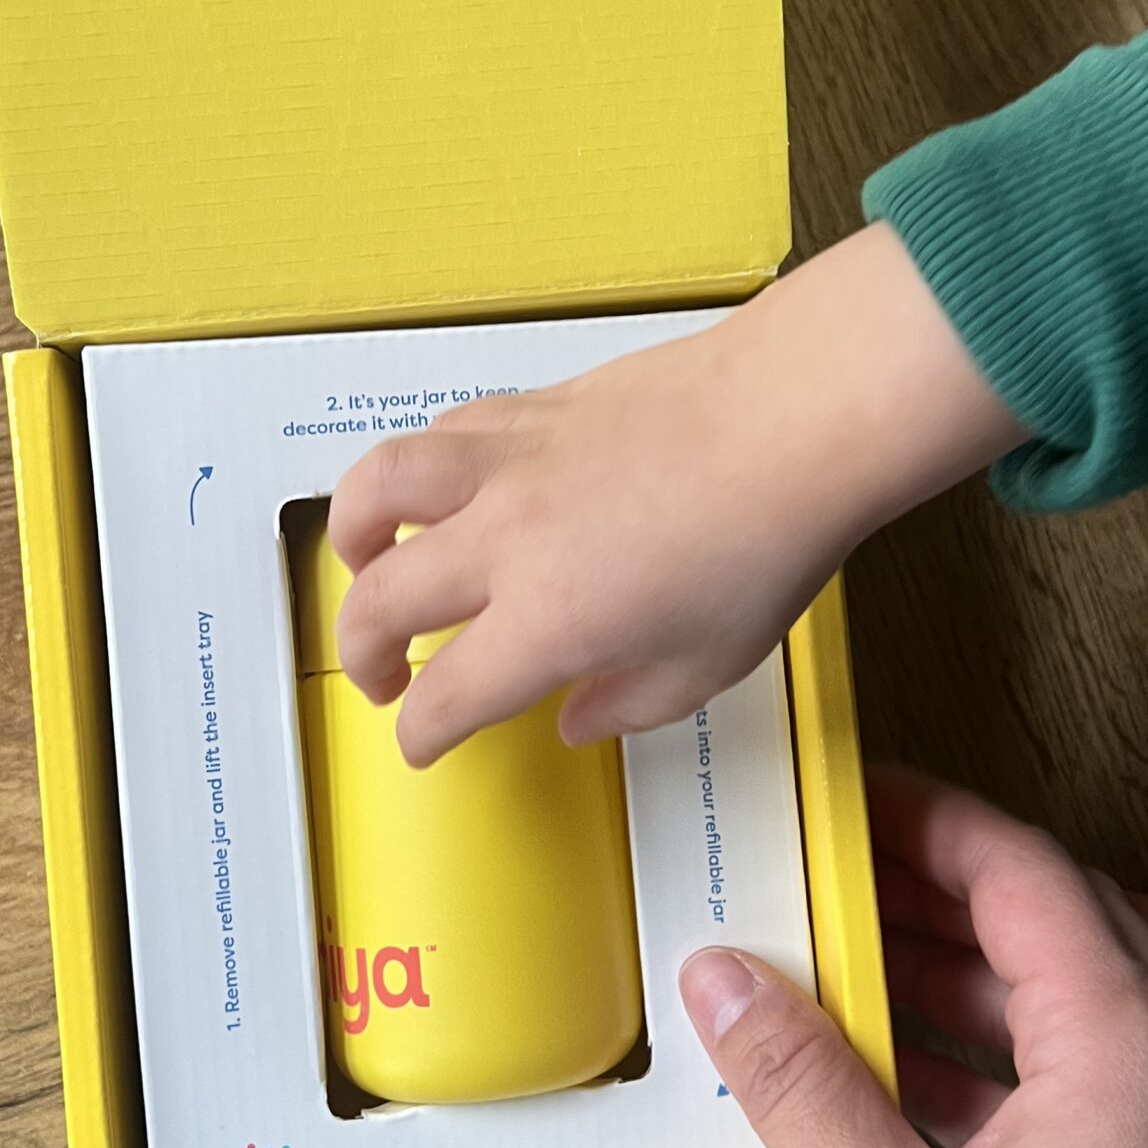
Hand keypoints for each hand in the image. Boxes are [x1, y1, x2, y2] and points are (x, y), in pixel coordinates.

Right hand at [327, 226, 1020, 765]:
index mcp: (545, 625)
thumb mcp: (708, 665)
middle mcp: (504, 543)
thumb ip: (628, 703)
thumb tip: (576, 716)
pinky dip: (421, 468)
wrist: (796, 421)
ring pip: (376, 490)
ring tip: (364, 561)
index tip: (422, 739)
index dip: (420, 733)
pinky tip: (444, 485)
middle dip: (363, 652)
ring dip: (352, 537)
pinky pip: (441, 433)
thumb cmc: (767, 541)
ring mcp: (508, 465)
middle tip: (382, 672)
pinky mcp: (530, 408)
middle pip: (380, 601)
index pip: (445, 697)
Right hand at [680, 767, 1147, 1147]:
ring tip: (841, 973)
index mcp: (1122, 1043)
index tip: (846, 799)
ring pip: (1069, 1006)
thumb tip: (721, 975)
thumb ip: (800, 1086)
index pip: (1020, 869)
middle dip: (933, 896)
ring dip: (960, 980)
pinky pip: (1087, 1080)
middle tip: (827, 879)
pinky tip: (902, 1086)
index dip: (926, 820)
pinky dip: (997, 1060)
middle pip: (1051, 924)